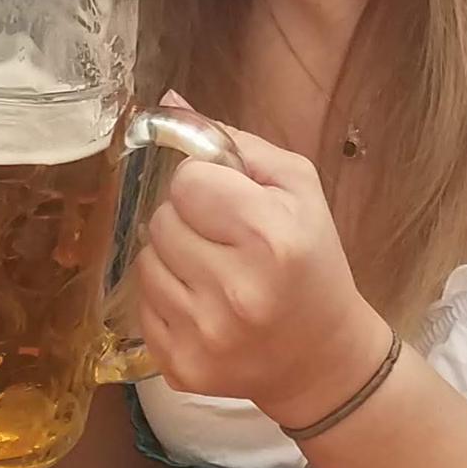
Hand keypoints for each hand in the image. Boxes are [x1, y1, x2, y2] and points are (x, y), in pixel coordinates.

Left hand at [135, 122, 391, 430]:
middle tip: (223, 238)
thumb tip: (171, 101)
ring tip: (213, 270)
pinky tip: (203, 304)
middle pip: (162, 219)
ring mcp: (205, 335)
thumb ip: (233, 141)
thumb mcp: (296, 189)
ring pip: (145, 260)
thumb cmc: (312, 261)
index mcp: (270, 237)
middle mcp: (235, 290)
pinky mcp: (181, 366)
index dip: (206, 185)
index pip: (187, 181)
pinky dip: (166, 297)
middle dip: (188, 220)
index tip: (230, 202)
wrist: (323, 359)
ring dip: (172, 257)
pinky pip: (143, 305)